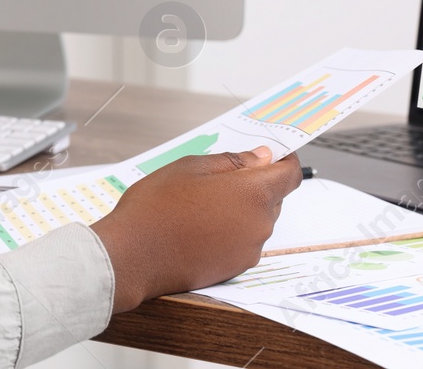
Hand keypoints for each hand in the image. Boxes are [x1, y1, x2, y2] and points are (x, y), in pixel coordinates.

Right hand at [90, 146, 301, 312]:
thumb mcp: (190, 167)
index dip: (284, 160)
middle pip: (273, 198)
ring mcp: (248, 251)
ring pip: (257, 221)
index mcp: (253, 194)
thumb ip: (232, 161)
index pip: (291, 174)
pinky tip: (199, 227)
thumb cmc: (155, 208)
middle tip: (218, 178)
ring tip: (201, 205)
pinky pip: (243, 242)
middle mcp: (259, 225)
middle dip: (255, 184)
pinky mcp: (235, 269)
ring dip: (240, 209)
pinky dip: (230, 232)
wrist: (131, 257)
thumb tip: (261, 158)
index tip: (271, 153)